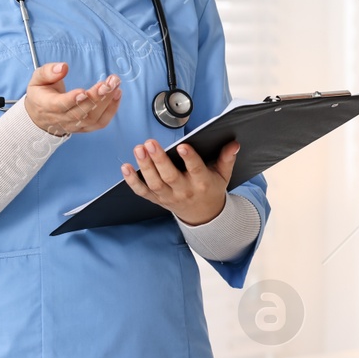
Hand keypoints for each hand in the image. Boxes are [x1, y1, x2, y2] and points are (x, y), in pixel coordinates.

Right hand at [23, 62, 120, 136]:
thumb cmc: (40, 94)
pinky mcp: (84, 128)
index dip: (72, 100)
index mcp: (46, 105)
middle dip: (97, 97)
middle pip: (80, 112)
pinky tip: (117, 94)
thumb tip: (63, 67)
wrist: (40, 116)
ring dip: (107, 101)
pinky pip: (100, 123)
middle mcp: (60, 118)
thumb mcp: (37, 79)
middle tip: (109, 82)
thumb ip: (48, 72)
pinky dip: (111, 110)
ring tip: (115, 85)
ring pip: (92, 118)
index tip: (84, 91)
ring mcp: (74, 125)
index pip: (59, 105)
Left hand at [122, 138, 239, 225]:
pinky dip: (132, 181)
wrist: (203, 214)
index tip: (183, 146)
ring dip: (144, 166)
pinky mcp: (157, 199)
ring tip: (139, 149)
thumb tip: (233, 144)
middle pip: (170, 176)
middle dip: (159, 160)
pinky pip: (142, 192)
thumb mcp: (223, 174)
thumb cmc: (211, 189)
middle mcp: (184, 191)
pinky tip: (125, 167)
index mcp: (202, 183)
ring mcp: (168, 196)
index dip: (189, 158)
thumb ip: (227, 159)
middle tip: (150, 143)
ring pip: (154, 183)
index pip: (196, 169)